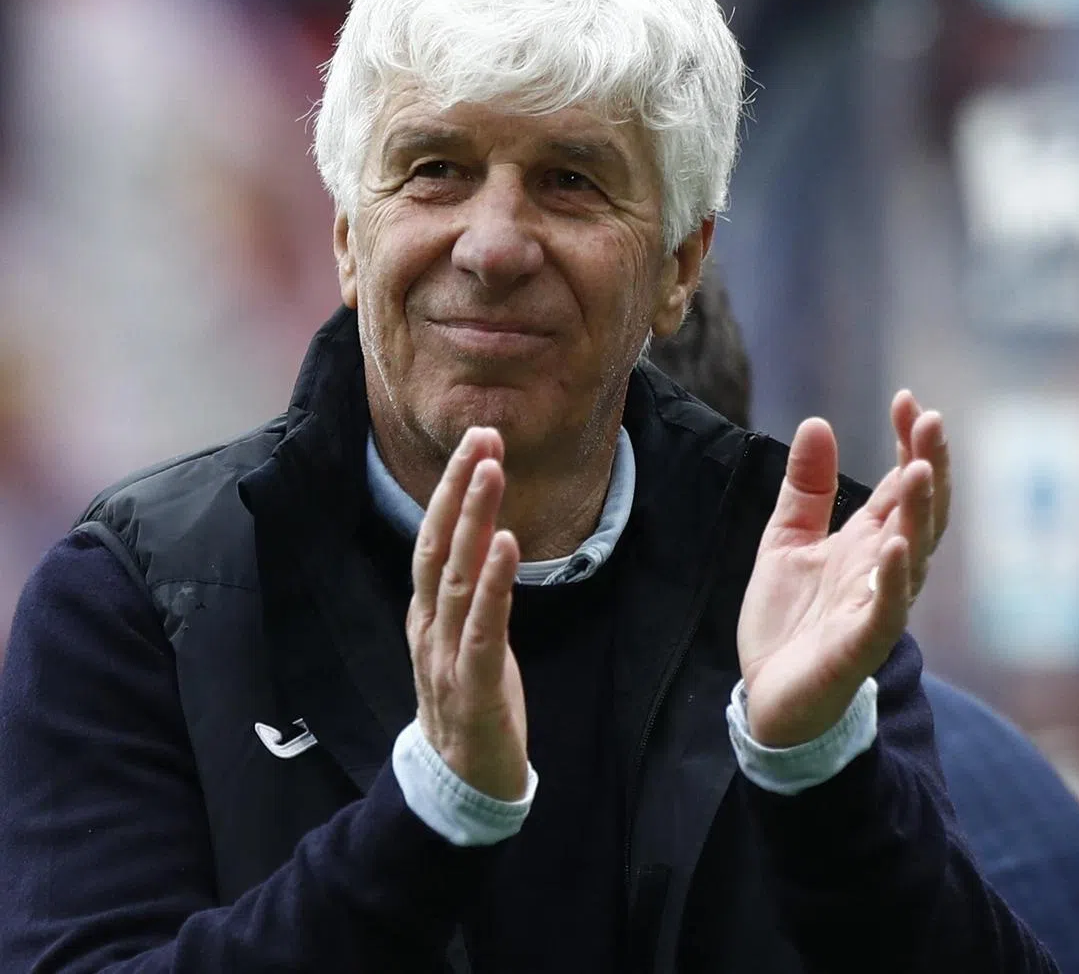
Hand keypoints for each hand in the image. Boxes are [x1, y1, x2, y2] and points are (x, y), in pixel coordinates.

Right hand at [406, 426, 526, 799]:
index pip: (432, 538)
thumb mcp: (466, 635)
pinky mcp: (475, 688)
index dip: (452, 489)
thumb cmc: (470, 699)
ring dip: (475, 519)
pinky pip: (483, 629)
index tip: (478, 442)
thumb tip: (489, 530)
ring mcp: (446, 658)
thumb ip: (469, 589)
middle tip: (482, 437)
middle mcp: (427, 628)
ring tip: (492, 471)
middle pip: (437, 545)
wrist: (463, 786)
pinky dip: (493, 585)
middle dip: (460, 488)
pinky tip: (507, 546)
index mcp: (425, 613)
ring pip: (456, 578)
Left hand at [736, 394, 950, 748]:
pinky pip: (885, 610)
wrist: (769, 695)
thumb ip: (804, 488)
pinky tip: (895, 545)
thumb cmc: (788, 620)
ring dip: (918, 512)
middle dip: (928, 465)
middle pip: (919, 512)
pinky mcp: (859, 645)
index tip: (907, 399)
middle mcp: (881, 569)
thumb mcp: (786, 540)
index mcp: (866, 542)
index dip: (906, 443)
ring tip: (919, 468)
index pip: (898, 486)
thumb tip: (818, 421)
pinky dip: (894, 578)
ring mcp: (875, 606)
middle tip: (929, 420)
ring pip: (913, 555)